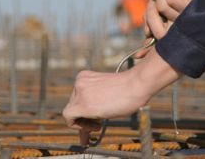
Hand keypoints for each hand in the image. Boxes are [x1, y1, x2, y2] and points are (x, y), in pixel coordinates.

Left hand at [62, 49, 179, 141]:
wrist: (136, 86)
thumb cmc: (128, 90)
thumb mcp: (106, 93)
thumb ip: (95, 101)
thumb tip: (89, 119)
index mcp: (84, 77)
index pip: (77, 97)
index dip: (84, 110)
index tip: (95, 118)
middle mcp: (79, 82)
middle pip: (73, 105)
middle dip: (84, 117)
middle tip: (97, 125)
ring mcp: (79, 92)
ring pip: (71, 112)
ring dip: (83, 122)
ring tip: (98, 126)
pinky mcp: (82, 105)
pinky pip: (68, 117)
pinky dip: (77, 126)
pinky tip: (95, 127)